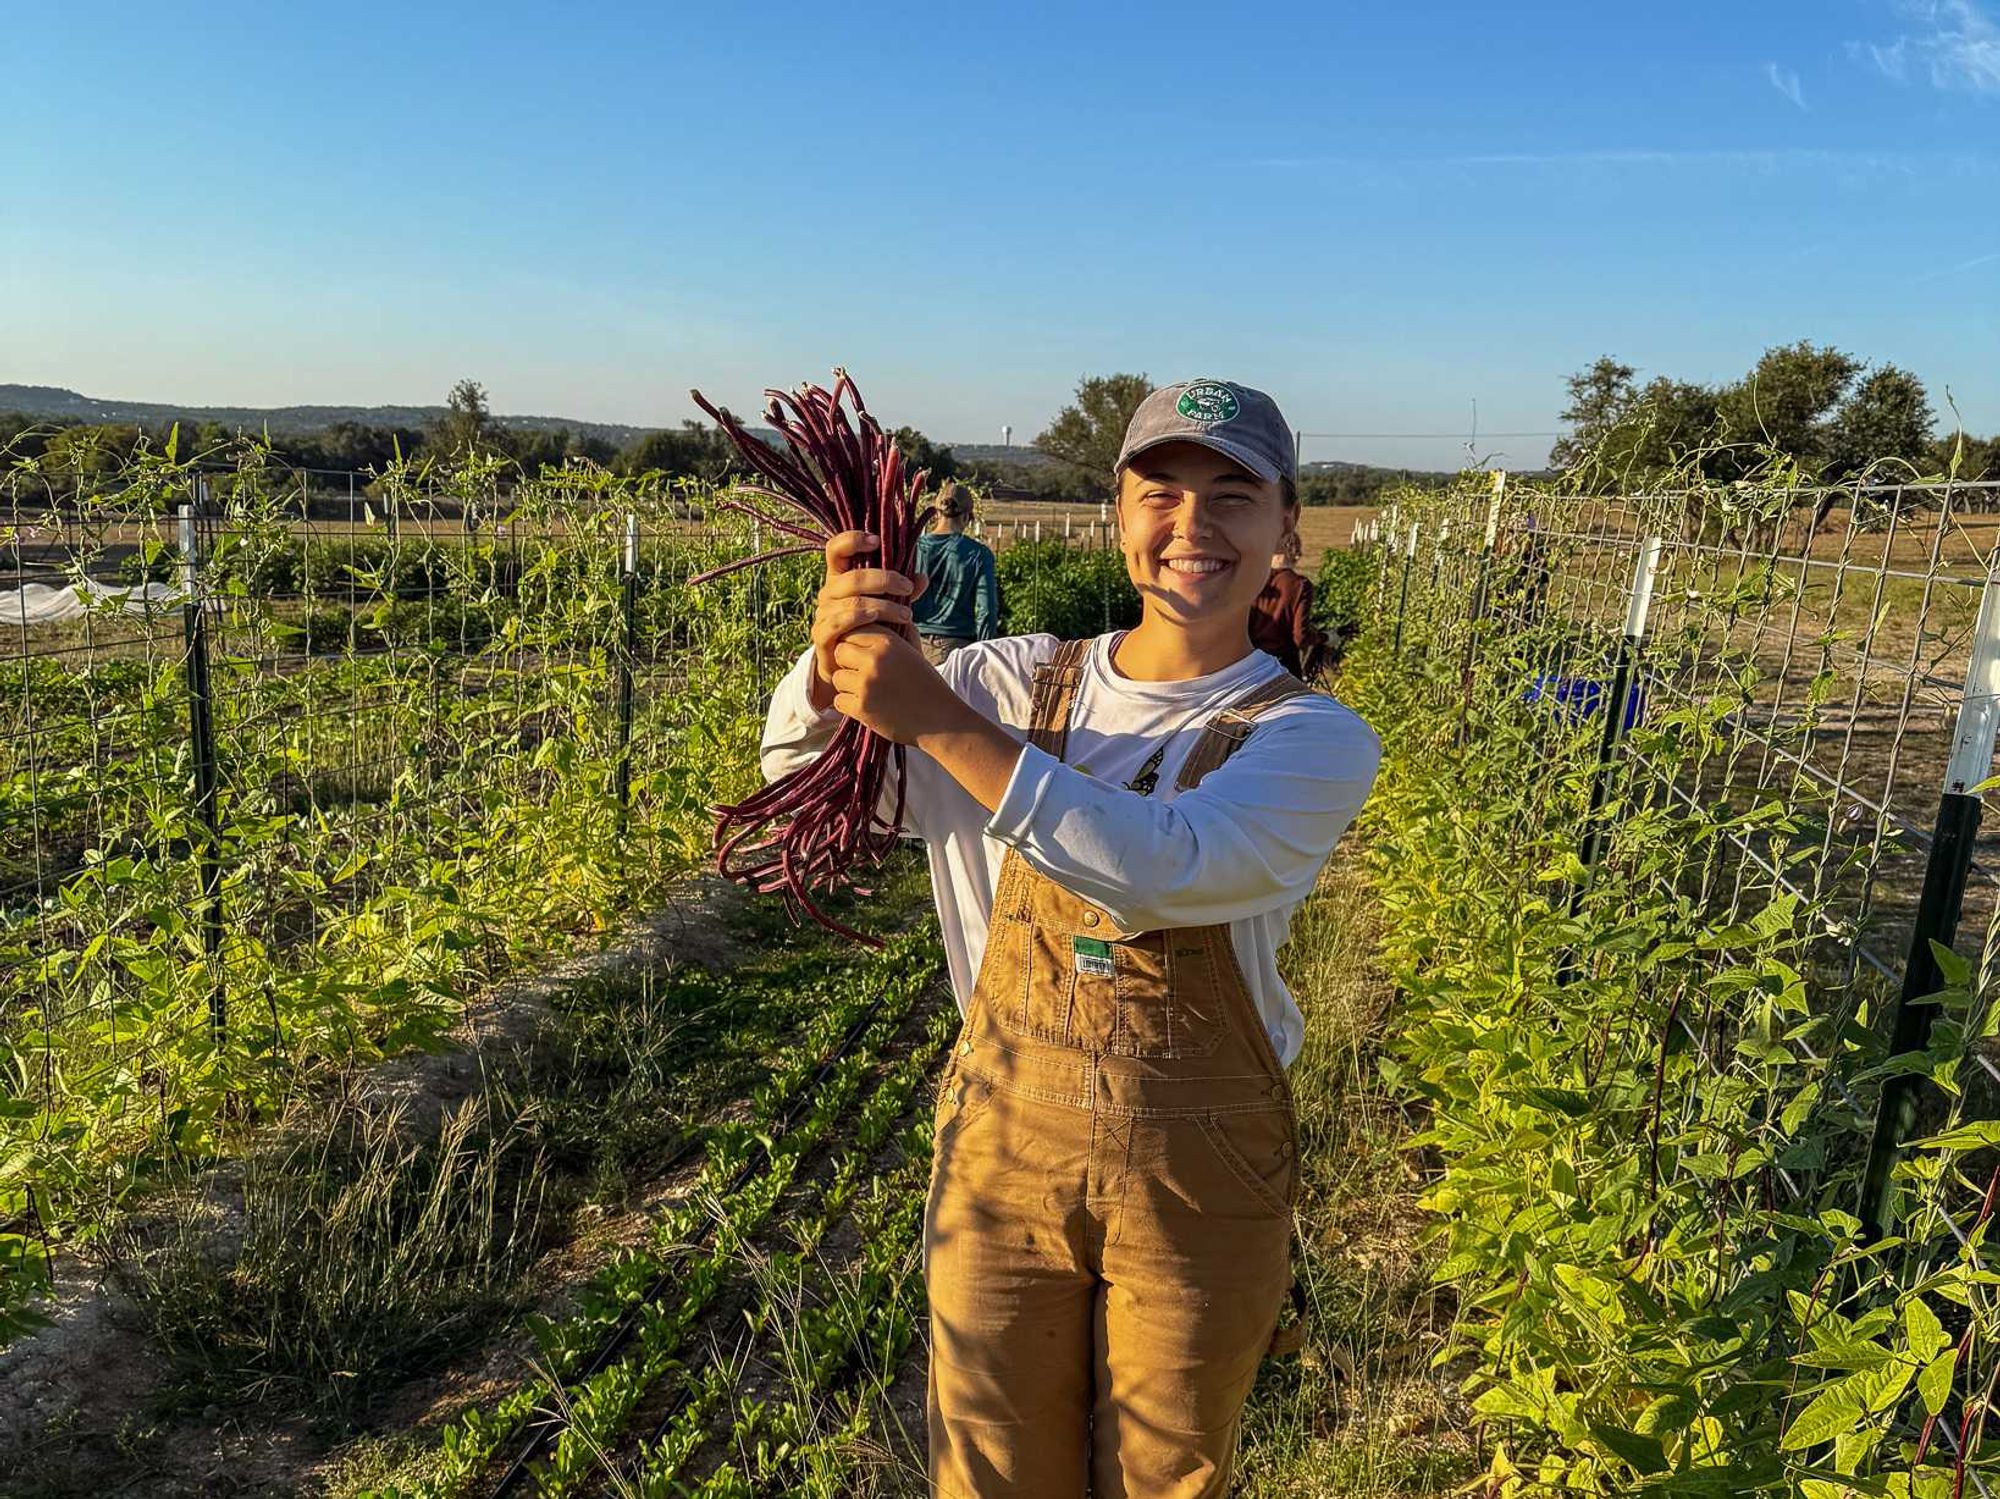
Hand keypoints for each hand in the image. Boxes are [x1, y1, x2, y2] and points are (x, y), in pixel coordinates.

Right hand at [808, 530, 926, 710]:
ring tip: (906, 614)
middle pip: (852, 577)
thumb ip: (901, 591)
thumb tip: (922, 578)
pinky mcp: (821, 635)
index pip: (836, 548)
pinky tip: (880, 622)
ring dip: (883, 606)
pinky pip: (839, 623)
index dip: (852, 540)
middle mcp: (828, 592)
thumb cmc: (868, 629)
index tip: (877, 541)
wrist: (846, 665)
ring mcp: (822, 613)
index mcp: (840, 577)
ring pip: (852, 602)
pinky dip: (861, 620)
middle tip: (908, 587)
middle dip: (884, 579)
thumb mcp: (886, 606)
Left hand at [828, 626, 963, 744]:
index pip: (852, 631)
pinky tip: (868, 707)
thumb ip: (897, 631)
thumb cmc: (927, 684)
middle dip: (847, 663)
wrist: (941, 720)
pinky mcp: (862, 708)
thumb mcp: (914, 651)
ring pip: (837, 677)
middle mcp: (875, 659)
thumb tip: (881, 613)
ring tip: (869, 692)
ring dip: (848, 686)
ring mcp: (866, 684)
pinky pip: (839, 701)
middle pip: (839, 652)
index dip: (856, 644)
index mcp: (888, 642)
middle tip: (863, 675)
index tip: (864, 657)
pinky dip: (849, 706)